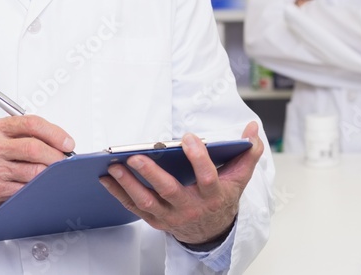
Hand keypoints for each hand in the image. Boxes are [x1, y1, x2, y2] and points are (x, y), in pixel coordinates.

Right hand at [0, 115, 75, 221]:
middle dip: (56, 155)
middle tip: (65, 160)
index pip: (31, 124)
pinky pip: (29, 188)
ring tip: (53, 172)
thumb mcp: (4, 138)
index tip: (68, 142)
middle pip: (34, 148)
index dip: (55, 133)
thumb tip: (63, 142)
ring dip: (51, 173)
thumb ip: (29, 134)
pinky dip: (40, 186)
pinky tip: (41, 184)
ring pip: (35, 171)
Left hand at [99, 121, 264, 245]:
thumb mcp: (239, 177)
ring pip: (147, 202)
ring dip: (128, 184)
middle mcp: (190, 207)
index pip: (207, 177)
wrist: (212, 231)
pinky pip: (135, 208)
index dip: (199, 157)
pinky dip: (119, 194)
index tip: (189, 137)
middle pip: (170, 191)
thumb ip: (248, 153)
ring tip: (114, 166)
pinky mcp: (156, 221)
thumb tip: (253, 129)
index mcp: (213, 195)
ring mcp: (171, 216)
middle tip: (135, 156)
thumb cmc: (222, 197)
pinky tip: (106, 178)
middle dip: (151, 174)